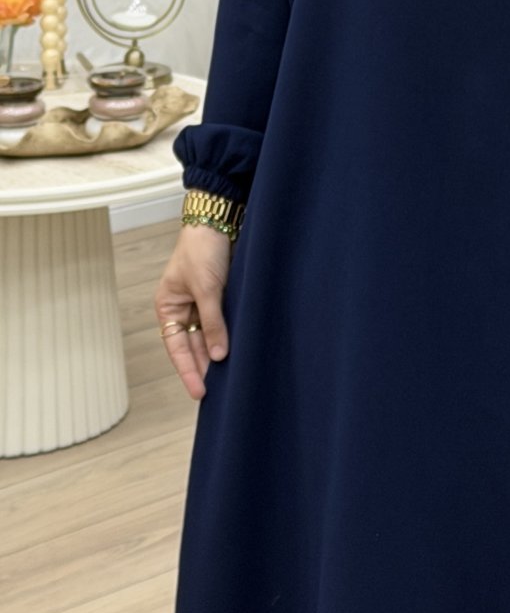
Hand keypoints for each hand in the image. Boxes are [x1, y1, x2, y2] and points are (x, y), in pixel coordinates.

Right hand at [154, 223, 232, 400]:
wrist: (219, 220)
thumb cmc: (202, 250)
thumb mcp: (206, 288)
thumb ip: (213, 322)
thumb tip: (218, 355)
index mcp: (168, 306)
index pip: (177, 347)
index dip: (188, 370)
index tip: (199, 393)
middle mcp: (183, 308)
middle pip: (193, 345)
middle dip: (204, 366)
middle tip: (219, 391)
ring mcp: (203, 303)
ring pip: (209, 336)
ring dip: (218, 353)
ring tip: (229, 378)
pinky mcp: (222, 296)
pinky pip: (223, 323)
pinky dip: (229, 337)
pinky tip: (238, 352)